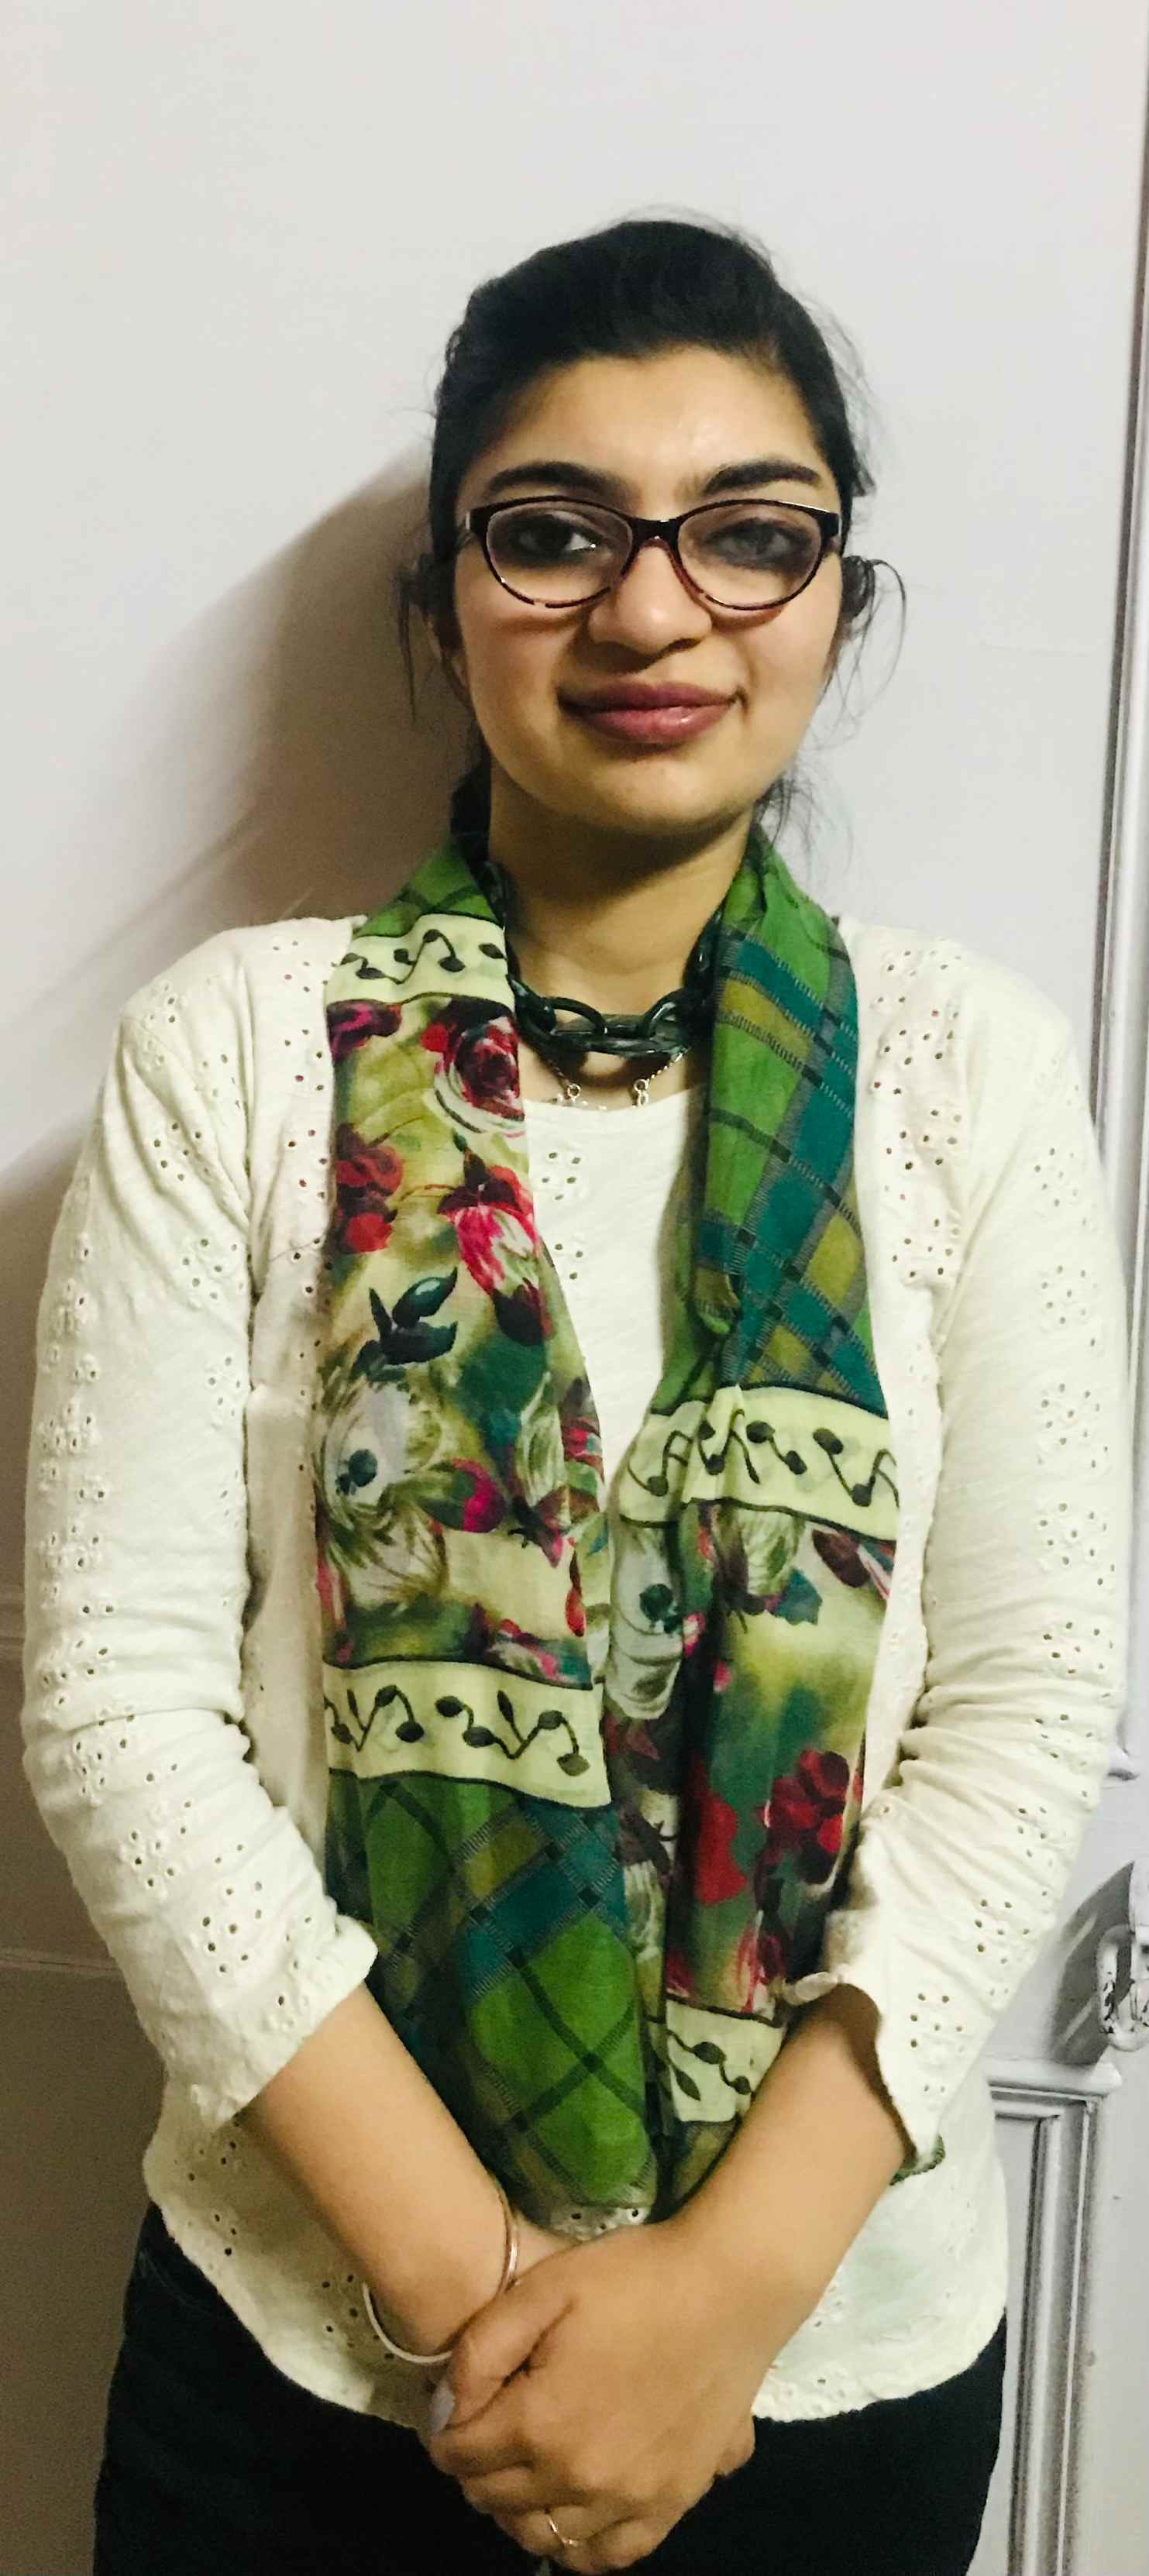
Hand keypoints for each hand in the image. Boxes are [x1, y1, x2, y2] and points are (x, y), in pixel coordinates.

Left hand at [423, 2216, 780, 2570]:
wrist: (730, 2289)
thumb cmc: (633, 2278)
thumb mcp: (542, 2289)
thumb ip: (480, 2354)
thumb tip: (443, 2412)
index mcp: (541, 2424)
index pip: (459, 2456)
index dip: (445, 2431)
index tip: (453, 2410)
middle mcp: (580, 2478)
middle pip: (495, 2500)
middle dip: (476, 2468)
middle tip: (485, 2431)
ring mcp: (630, 2499)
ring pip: (544, 2537)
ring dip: (519, 2508)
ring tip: (525, 2466)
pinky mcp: (672, 2503)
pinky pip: (609, 2555)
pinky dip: (580, 2544)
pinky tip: (575, 2508)